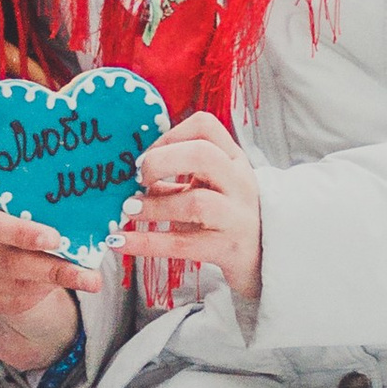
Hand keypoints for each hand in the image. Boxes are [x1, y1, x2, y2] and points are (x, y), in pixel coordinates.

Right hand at [0, 172, 98, 361]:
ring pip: (12, 288)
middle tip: (91, 277)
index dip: (22, 233)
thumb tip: (66, 183)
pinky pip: (7, 303)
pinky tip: (53, 285)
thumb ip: (15, 187)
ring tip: (84, 278)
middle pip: (8, 264)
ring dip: (50, 284)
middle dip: (53, 271)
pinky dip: (36, 296)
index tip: (55, 238)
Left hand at [118, 111, 262, 309]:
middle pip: (203, 155)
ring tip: (129, 211)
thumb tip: (132, 172)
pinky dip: (146, 243)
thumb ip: (180, 175)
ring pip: (195, 203)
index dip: (170, 136)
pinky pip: (183, 244)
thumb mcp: (212, 187)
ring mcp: (237, 217)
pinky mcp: (228, 249)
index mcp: (234, 160)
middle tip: (139, 178)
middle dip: (162, 161)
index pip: (205, 126)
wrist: (265, 261)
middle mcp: (240, 183)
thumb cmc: (227, 218)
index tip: (147, 155)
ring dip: (153, 207)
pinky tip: (121, 242)